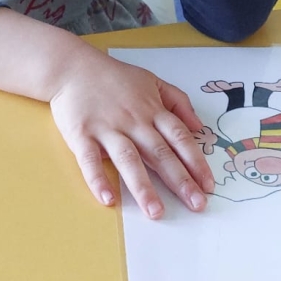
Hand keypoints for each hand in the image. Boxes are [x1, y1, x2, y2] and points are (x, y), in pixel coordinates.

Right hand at [48, 46, 215, 218]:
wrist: (73, 67)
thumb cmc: (114, 77)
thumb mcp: (152, 81)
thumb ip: (178, 102)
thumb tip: (199, 126)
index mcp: (152, 109)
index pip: (180, 138)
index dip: (196, 162)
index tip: (208, 185)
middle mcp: (133, 120)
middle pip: (160, 153)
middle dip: (180, 181)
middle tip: (196, 205)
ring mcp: (107, 128)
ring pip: (129, 160)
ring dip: (143, 187)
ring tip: (156, 212)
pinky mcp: (81, 135)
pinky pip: (90, 160)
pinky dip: (98, 180)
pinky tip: (108, 199)